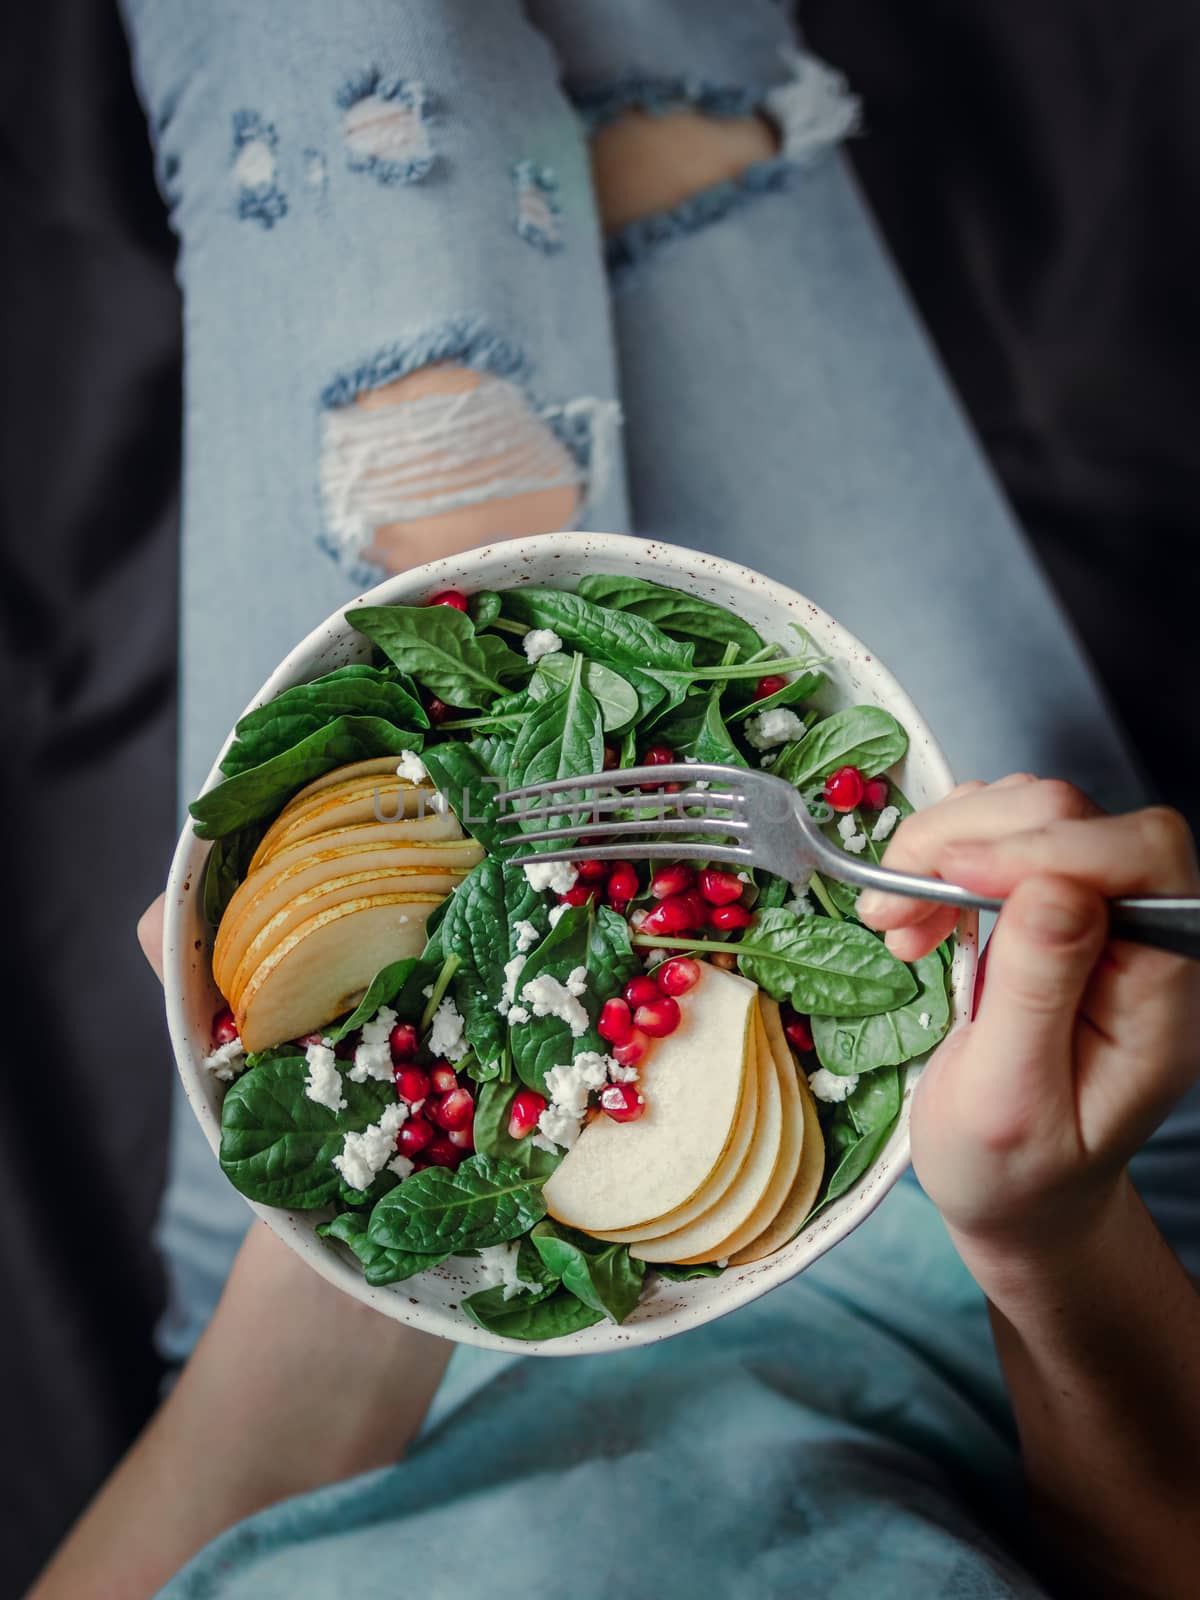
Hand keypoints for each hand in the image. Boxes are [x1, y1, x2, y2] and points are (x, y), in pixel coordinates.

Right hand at [857, 777, 1199, 1256]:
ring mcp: (1094, 911)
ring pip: (1029, 811)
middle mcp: (1141, 934)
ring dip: (944, 847)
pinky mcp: (1047, 900)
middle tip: (895, 911)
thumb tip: (1053, 888)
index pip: (1140, 858)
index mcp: (1163, 990)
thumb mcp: (1010, 1101)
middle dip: (973, 843)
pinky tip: (913, 910)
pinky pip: (999, 831)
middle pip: (1077, 817)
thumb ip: (1038, 994)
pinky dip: (939, 855)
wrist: (1012, 1189)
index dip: (1047, 847)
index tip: (951, 880)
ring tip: (896, 921)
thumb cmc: (1013, 1167)